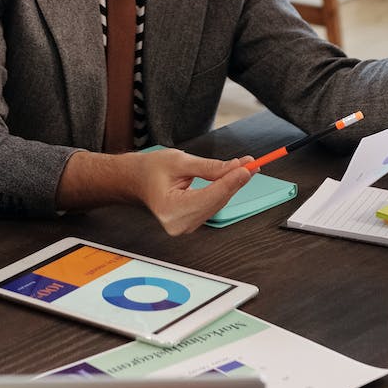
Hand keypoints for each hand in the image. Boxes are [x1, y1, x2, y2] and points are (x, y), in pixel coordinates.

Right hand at [131, 150, 253, 235]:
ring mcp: (185, 226)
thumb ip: (209, 167)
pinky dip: (223, 191)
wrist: (136, 179)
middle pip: (217, 201)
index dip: (231, 181)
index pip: (210, 196)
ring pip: (218, 204)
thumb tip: (235, 168)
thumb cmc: (151, 170)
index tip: (247, 168)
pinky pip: (213, 206)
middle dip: (234, 181)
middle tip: (250, 163)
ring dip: (231, 186)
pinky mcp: (191, 222)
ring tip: (242, 167)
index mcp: (171, 209)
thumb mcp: (179, 161)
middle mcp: (179, 223)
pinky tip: (231, 178)